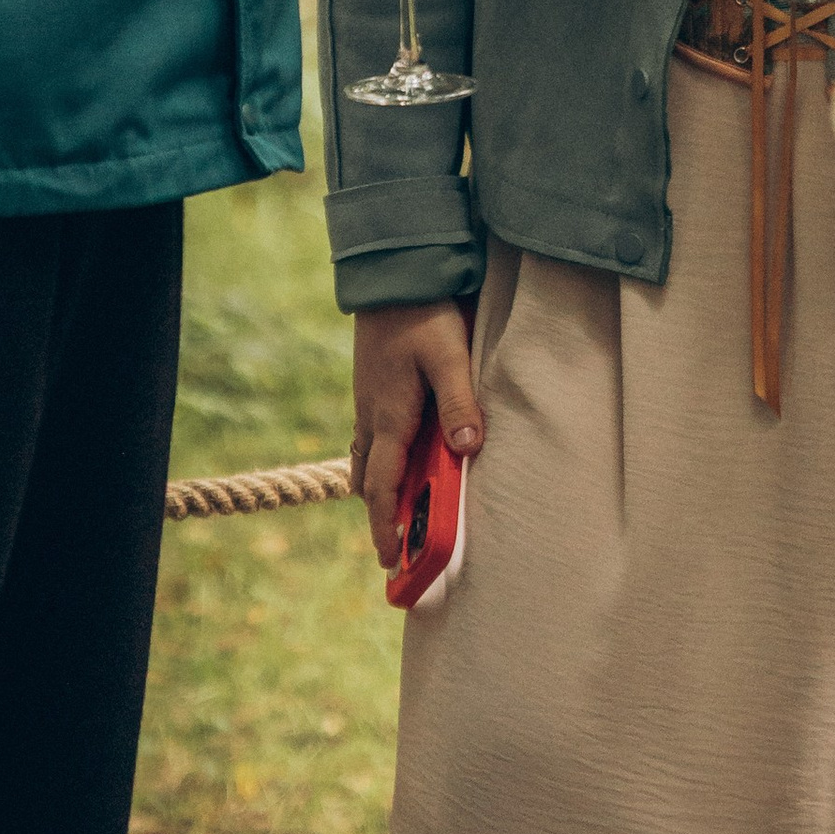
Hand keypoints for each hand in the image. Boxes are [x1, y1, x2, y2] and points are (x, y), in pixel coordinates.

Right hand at [349, 299, 482, 570]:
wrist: (392, 273)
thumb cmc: (424, 313)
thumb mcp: (449, 355)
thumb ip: (459, 401)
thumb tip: (467, 449)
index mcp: (389, 417)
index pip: (382, 486)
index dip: (386, 525)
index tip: (390, 560)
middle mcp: (372, 415)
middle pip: (369, 479)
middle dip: (379, 514)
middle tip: (393, 548)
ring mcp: (368, 400)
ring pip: (366, 458)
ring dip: (378, 487)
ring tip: (394, 511)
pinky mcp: (373, 385)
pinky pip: (369, 436)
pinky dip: (378, 460)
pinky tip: (396, 456)